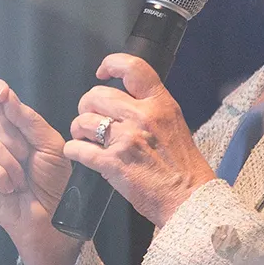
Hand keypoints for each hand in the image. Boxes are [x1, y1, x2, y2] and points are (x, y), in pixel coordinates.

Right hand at [0, 79, 81, 264]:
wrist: (51, 215)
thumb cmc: (54, 181)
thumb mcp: (49, 144)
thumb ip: (28, 120)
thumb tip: (5, 96)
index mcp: (16, 127)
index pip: (0, 101)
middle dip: (20, 143)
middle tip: (30, 162)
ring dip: (13, 166)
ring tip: (22, 181)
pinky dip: (0, 177)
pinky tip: (9, 188)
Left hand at [66, 53, 216, 226]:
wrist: (189, 200)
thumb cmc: (184, 167)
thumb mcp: (175, 125)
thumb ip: (151, 109)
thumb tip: (125, 101)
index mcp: (160, 104)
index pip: (133, 68)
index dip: (111, 64)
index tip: (102, 72)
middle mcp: (142, 117)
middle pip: (97, 95)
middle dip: (87, 106)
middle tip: (91, 118)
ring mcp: (125, 139)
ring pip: (83, 120)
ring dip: (79, 129)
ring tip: (84, 137)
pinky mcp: (112, 164)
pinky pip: (78, 149)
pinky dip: (74, 150)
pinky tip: (79, 153)